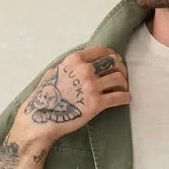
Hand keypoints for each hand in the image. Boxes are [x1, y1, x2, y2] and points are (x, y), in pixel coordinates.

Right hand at [8, 44, 131, 148]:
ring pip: (119, 78)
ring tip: (122, 88)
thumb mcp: (54, 73)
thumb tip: (79, 64)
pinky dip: (126, 97)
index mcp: (75, 60)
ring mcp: (91, 87)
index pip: (101, 50)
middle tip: (121, 75)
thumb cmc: (44, 97)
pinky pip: (119, 97)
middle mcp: (84, 70)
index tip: (115, 60)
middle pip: (113, 61)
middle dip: (121, 67)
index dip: (111, 54)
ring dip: (124, 83)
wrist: (42, 119)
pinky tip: (126, 99)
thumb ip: (69, 67)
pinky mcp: (96, 103)